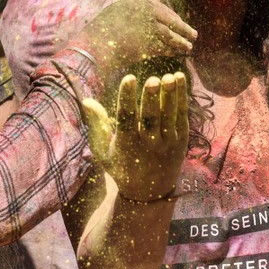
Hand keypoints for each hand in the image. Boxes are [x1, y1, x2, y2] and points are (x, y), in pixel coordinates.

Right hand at [72, 0, 196, 74]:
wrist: (92, 48)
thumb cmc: (98, 35)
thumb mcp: (113, 16)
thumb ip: (129, 14)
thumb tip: (141, 19)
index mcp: (135, 1)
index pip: (158, 6)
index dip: (170, 16)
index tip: (177, 22)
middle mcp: (144, 11)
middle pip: (169, 19)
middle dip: (182, 27)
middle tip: (193, 34)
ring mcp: (148, 26)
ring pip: (170, 34)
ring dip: (181, 41)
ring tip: (189, 46)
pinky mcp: (149, 43)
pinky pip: (165, 47)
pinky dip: (173, 50)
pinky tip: (177, 53)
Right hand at [80, 72, 188, 201]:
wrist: (150, 192)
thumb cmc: (122, 166)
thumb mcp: (103, 151)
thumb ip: (97, 125)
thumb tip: (87, 100)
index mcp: (126, 145)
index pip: (126, 119)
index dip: (127, 98)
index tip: (129, 78)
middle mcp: (148, 144)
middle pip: (150, 119)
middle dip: (151, 98)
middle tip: (152, 79)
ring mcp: (167, 142)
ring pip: (168, 116)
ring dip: (170, 95)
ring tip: (170, 76)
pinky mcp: (181, 140)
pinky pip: (181, 116)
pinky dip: (181, 98)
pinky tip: (180, 79)